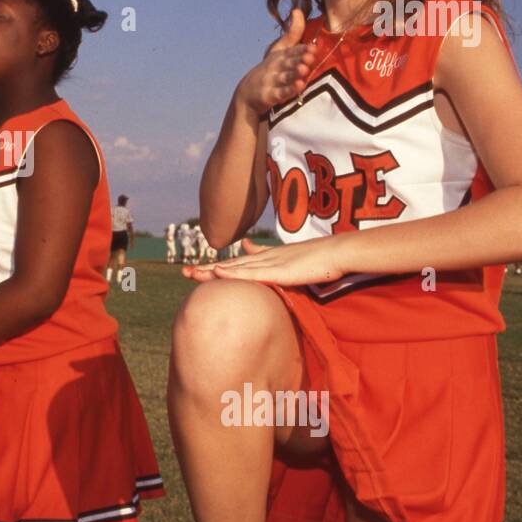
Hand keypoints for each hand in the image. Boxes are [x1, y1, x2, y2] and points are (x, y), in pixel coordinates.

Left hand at [182, 237, 345, 286]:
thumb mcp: (289, 259)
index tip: (195, 271)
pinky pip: (253, 274)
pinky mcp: (280, 271)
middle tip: (183, 273)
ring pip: (236, 270)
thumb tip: (248, 247)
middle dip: (206, 270)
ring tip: (191, 274)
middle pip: (230, 266)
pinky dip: (234, 274)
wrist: (337, 252)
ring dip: (213, 272)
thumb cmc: (318, 259)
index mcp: (266, 259)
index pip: (236, 266)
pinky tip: (218, 273)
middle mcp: (264, 259)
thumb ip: (267, 255)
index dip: (214, 269)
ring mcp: (271, 264)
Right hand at [235, 9, 314, 114]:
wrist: (247, 94)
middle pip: (288, 63)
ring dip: (294, 73)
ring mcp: (271, 81)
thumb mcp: (278, 50)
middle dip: (299, 59)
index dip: (301, 50)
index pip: (291, 51)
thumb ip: (292, 33)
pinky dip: (289, 90)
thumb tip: (297, 10)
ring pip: (285, 77)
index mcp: (279, 55)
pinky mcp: (269, 96)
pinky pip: (280, 93)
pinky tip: (298, 86)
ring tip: (304, 70)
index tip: (312, 47)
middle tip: (310, 56)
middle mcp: (275, 67)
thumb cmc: (269, 70)